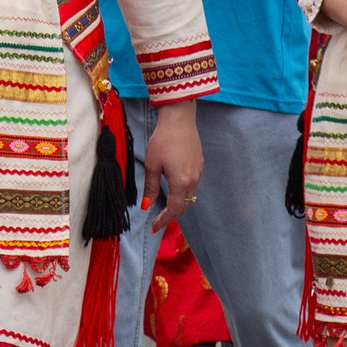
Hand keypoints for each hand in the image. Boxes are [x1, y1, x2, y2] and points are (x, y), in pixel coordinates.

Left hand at [140, 100, 203, 231]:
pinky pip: (193, 185)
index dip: (164, 220)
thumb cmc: (163, 140)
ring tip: (165, 207)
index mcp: (181, 182)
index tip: (154, 227)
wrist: (180, 119)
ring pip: (190, 196)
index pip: (174, 209)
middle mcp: (193, 180)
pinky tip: (174, 188)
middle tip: (158, 220)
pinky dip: (183, 193)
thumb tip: (146, 206)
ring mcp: (198, 172)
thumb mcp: (152, 165)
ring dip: (178, 204)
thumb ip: (151, 187)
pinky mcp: (199, 164)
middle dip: (171, 215)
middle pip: (184, 205)